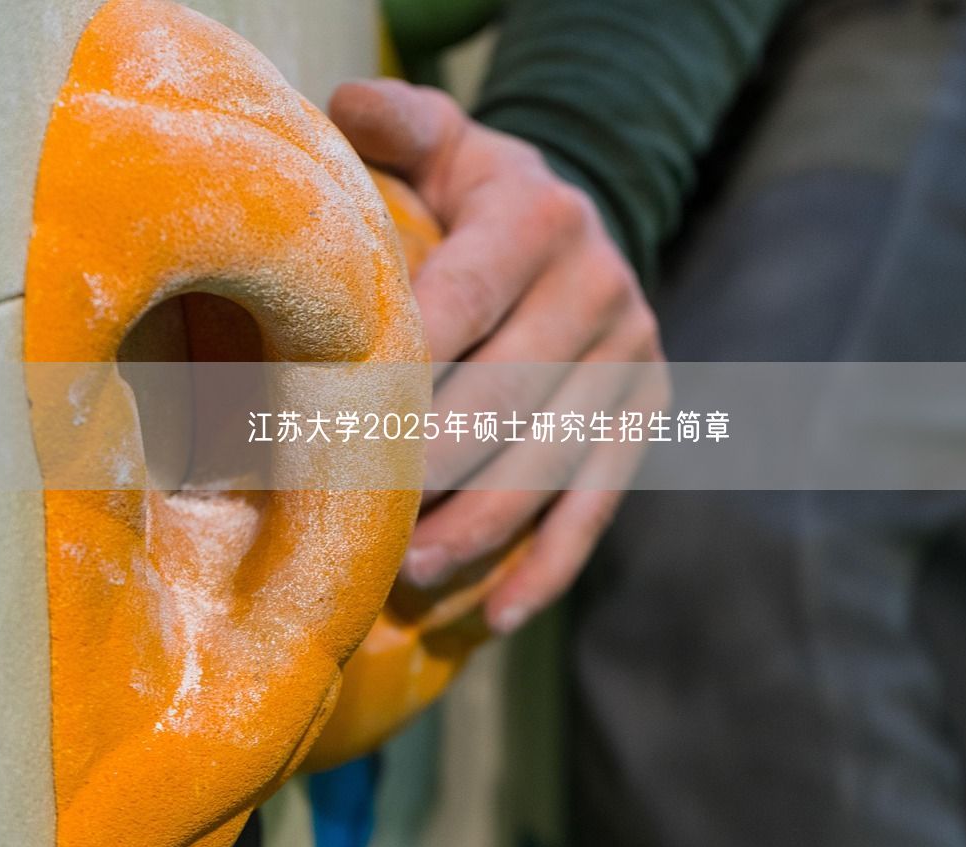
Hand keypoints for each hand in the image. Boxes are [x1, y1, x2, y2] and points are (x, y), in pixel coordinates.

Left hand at [329, 79, 666, 633]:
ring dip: (480, 530)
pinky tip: (496, 615)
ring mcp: (633, 357)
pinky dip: (549, 565)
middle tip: (356, 521)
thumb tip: (332, 111)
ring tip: (410, 577)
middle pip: (505, 396)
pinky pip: (600, 502)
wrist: (585, 229)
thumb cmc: (481, 199)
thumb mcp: (448, 145)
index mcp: (540, 218)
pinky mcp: (649, 411)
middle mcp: (601, 286)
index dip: (389, 368)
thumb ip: (396, 125)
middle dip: (427, 467)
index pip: (456, 300)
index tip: (316, 428)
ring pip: (552, 463)